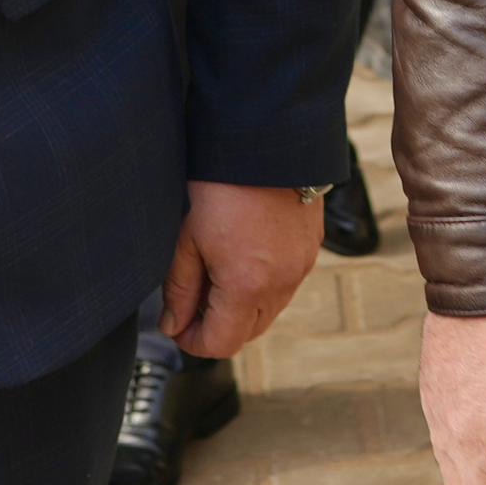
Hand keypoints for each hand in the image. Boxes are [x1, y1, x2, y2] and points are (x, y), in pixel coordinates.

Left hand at [163, 181, 322, 360]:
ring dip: (241, 307)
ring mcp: (301, 267)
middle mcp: (281, 284)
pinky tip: (244, 255)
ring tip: (217, 271)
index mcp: (247, 286)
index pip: (221, 344)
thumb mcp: (187, 238)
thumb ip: (180, 289)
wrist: (266, 140)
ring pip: (269, 311)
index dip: (193, 341)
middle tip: (192, 298)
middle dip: (217, 325)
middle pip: (247, 334)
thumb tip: (174, 325)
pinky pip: (285, 286)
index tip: (176, 324)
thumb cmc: (221, 184)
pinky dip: (264, 285)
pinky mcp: (312, 250)